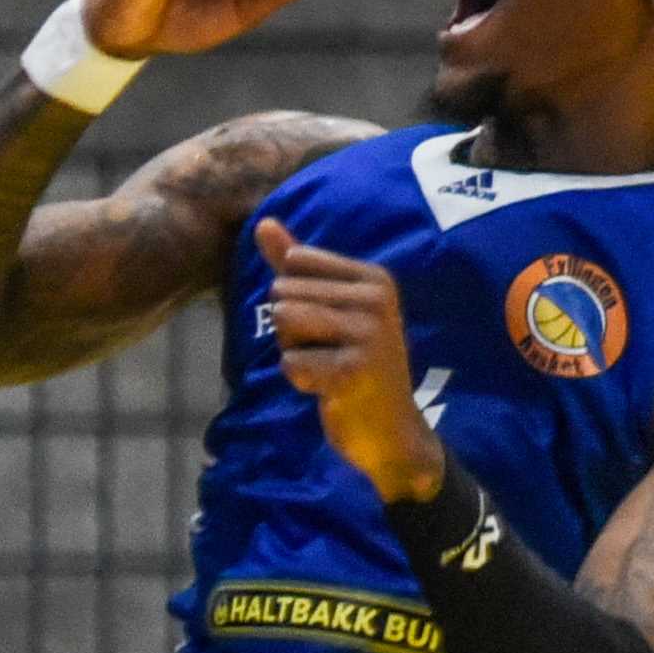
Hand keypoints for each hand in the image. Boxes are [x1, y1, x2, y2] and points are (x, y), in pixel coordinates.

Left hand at [257, 221, 446, 504]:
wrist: (391, 430)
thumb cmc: (356, 362)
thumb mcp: (330, 306)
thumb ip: (295, 262)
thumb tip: (262, 222)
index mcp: (374, 278)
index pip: (295, 263)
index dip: (295, 296)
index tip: (327, 325)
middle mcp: (376, 301)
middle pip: (284, 294)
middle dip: (291, 330)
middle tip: (328, 353)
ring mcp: (367, 336)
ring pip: (284, 323)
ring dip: (293, 351)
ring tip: (327, 366)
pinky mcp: (351, 372)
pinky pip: (290, 363)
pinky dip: (299, 380)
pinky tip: (329, 389)